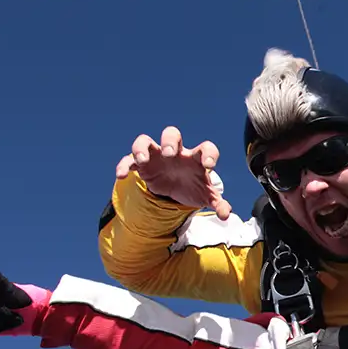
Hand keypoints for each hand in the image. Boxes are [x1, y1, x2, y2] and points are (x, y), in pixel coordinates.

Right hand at [116, 126, 231, 219]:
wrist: (177, 190)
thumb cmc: (193, 187)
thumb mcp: (207, 197)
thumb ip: (218, 203)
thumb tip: (226, 214)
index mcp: (196, 159)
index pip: (206, 148)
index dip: (209, 153)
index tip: (210, 166)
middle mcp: (177, 153)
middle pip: (172, 133)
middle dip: (170, 140)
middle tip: (170, 155)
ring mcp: (158, 156)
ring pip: (146, 140)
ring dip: (142, 148)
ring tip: (142, 161)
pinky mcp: (143, 165)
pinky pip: (129, 159)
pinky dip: (124, 164)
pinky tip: (121, 175)